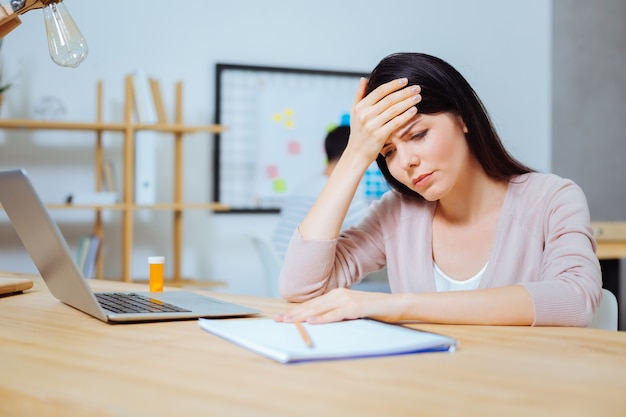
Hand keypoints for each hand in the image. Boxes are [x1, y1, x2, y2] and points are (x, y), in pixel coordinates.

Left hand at [274, 288, 395, 323]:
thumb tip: (317, 322)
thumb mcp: (349, 311)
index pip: (311, 304)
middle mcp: (338, 294)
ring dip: (302, 316)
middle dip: (292, 314)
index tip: (281, 316)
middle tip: (277, 319)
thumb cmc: (371, 310)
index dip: (295, 311)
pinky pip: (335, 315)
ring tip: (288, 321)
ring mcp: (346, 300)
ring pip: (319, 309)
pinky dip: (322, 319)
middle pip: (311, 306)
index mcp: (335, 295)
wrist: (393, 305)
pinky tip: (311, 322)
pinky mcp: (354, 307)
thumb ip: (335, 314)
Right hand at [347, 77, 420, 161]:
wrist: (356, 153)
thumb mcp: (354, 112)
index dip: (393, 85)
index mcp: (360, 107)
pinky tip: (414, 110)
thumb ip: (359, 95)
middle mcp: (365, 115)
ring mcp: (372, 125)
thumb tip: (363, 79)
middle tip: (417, 88)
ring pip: (394, 110)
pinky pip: (395, 123)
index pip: (379, 91)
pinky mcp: (379, 136)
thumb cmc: (358, 132)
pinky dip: (405, 116)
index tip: (405, 81)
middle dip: (405, 92)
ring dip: (408, 102)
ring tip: (418, 97)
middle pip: (389, 99)